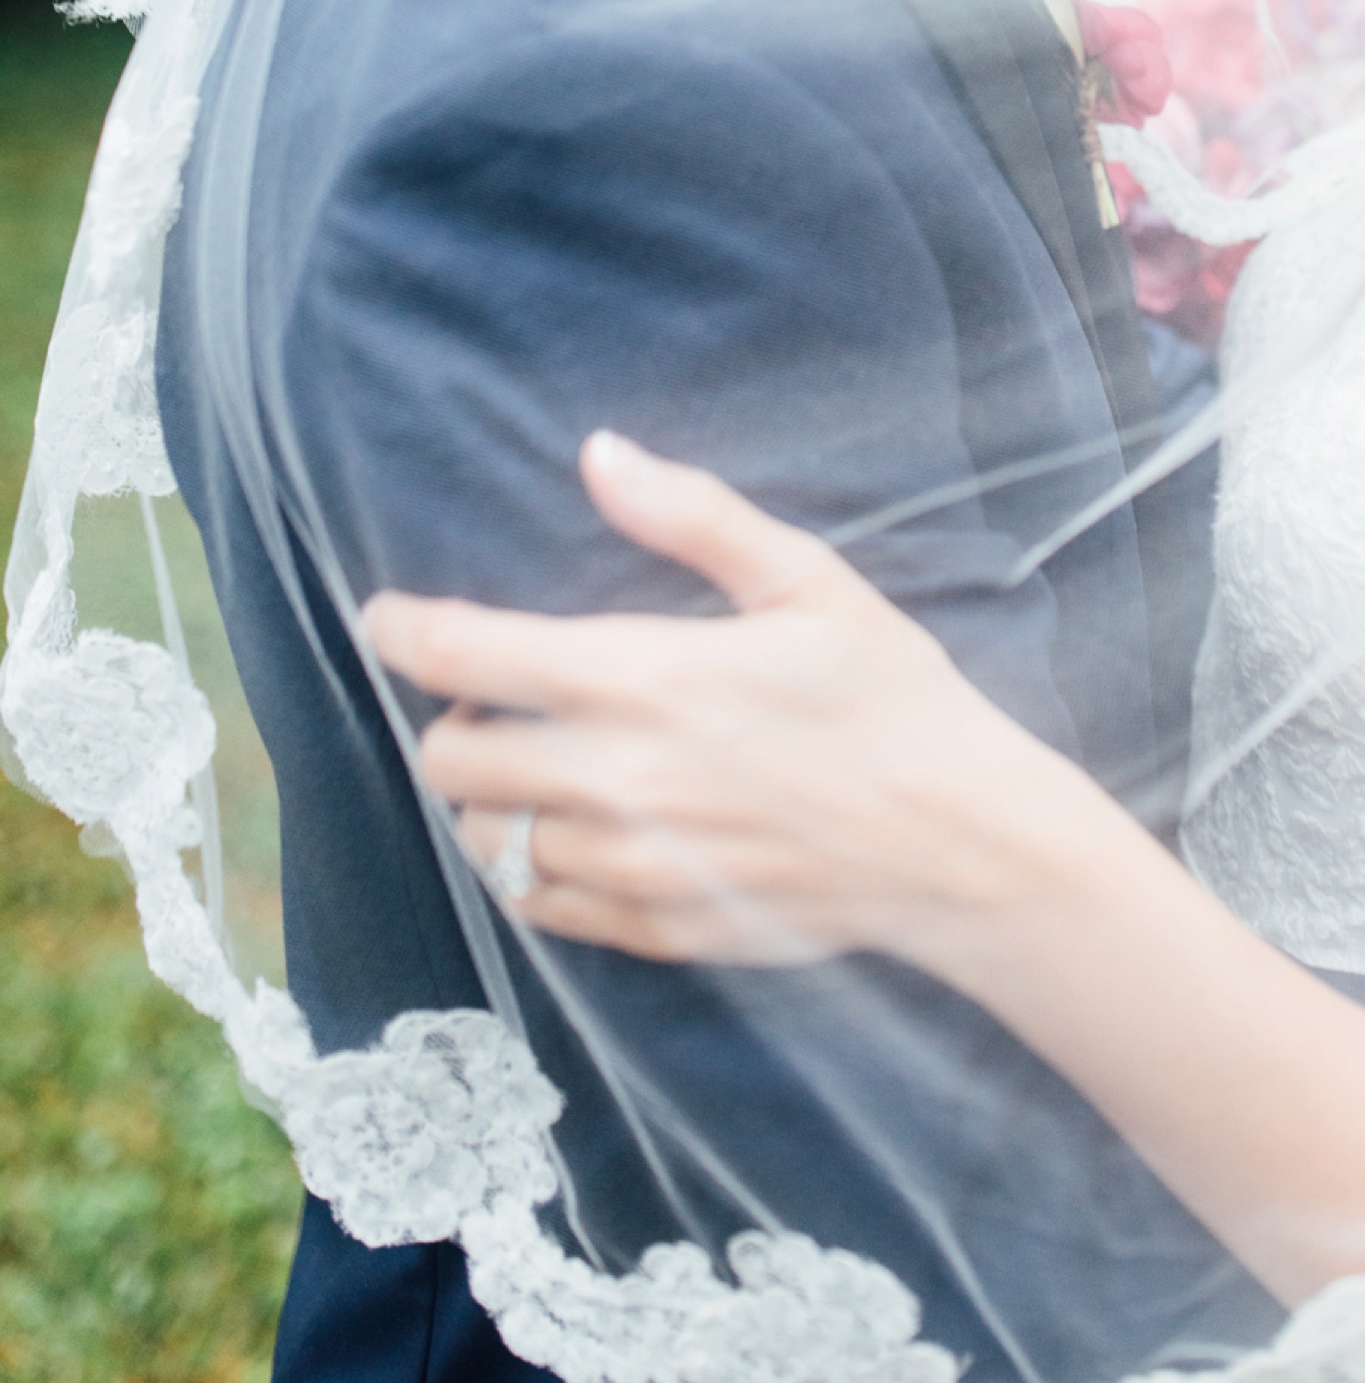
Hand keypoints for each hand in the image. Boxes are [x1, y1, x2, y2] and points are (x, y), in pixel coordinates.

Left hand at [361, 433, 1099, 968]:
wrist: (959, 844)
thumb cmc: (889, 697)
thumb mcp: (806, 580)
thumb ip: (691, 516)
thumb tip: (600, 452)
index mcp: (644, 678)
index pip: (467, 656)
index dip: (405, 631)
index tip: (387, 618)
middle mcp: (619, 780)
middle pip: (454, 760)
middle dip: (456, 721)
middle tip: (499, 698)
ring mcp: (632, 868)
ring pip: (486, 843)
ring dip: (488, 802)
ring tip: (536, 768)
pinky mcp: (655, 930)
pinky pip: (540, 909)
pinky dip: (530, 869)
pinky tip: (573, 833)